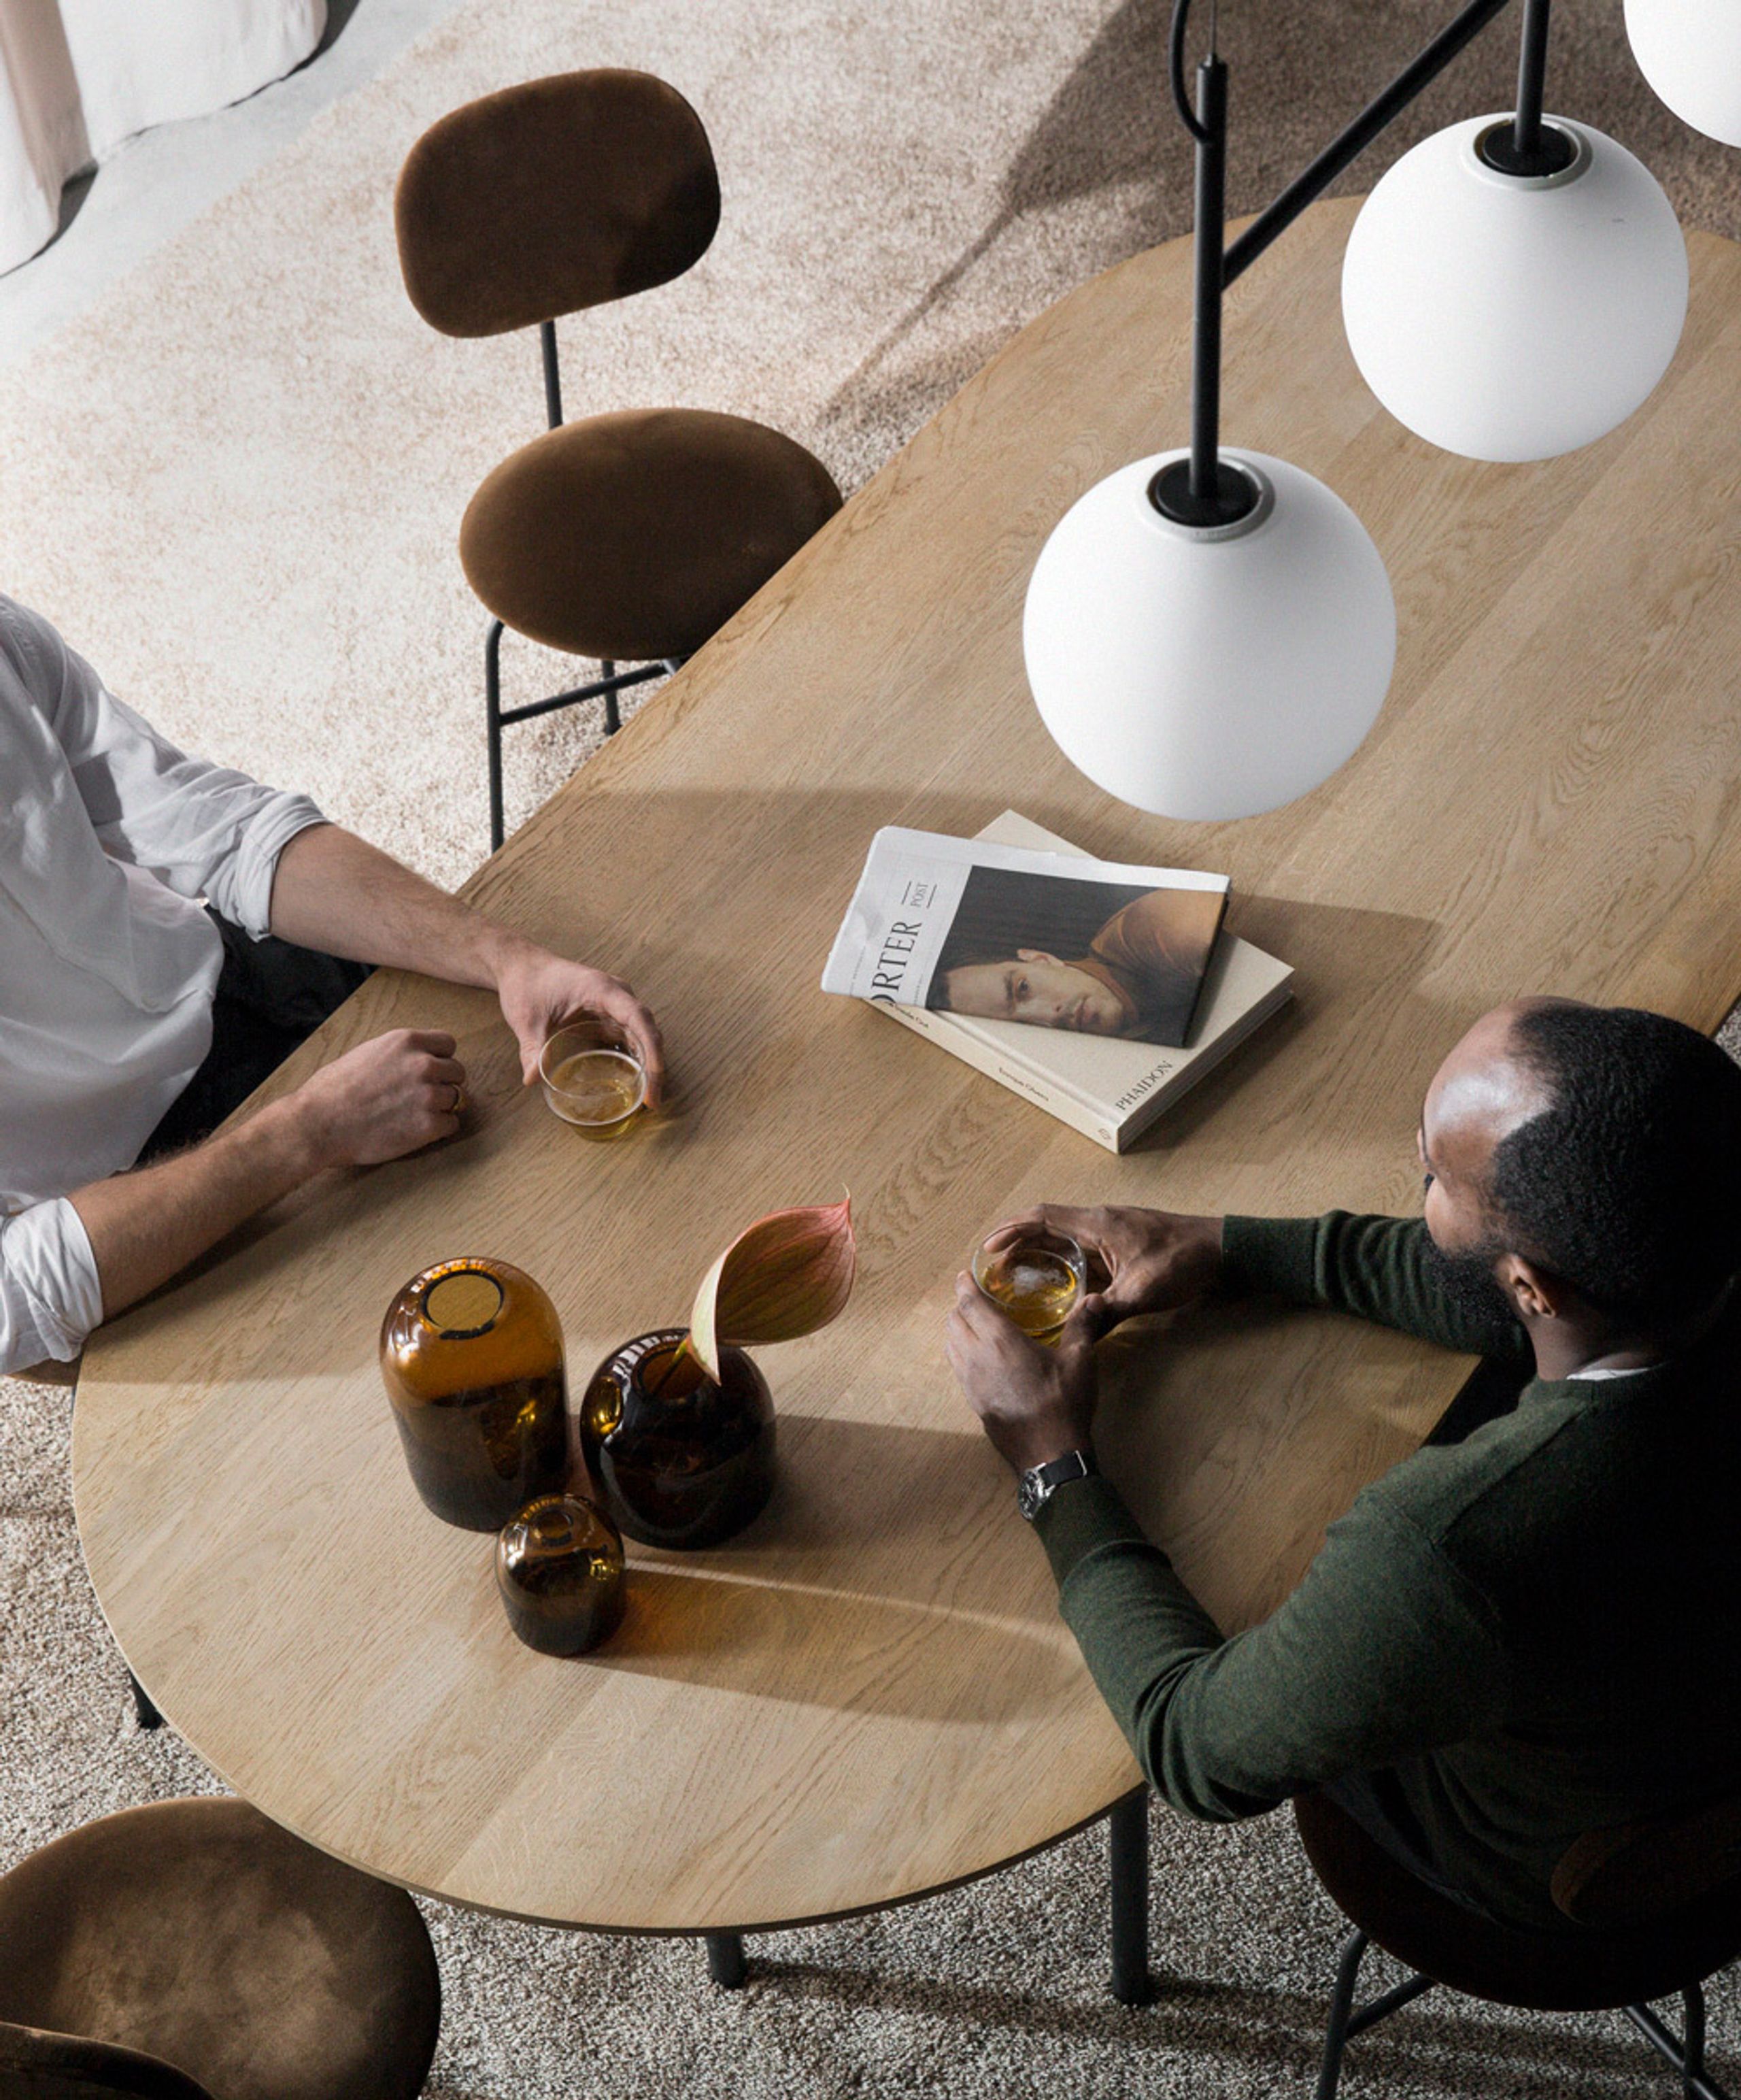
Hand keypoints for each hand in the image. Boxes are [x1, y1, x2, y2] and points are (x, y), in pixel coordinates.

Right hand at [290, 1030, 467, 1168]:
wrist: (318, 1123)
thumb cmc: (335, 1090)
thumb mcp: (369, 1053)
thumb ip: (400, 1054)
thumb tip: (423, 1058)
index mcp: (407, 1041)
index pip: (448, 1044)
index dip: (440, 1059)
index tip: (430, 1072)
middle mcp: (423, 1064)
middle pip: (457, 1072)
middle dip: (443, 1084)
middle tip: (420, 1098)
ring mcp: (429, 1095)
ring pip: (457, 1099)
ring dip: (441, 1108)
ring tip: (413, 1115)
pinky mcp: (429, 1125)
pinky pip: (451, 1124)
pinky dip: (438, 1129)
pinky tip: (416, 1130)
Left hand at [492, 942, 664, 1104]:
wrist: (522, 966)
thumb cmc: (528, 984)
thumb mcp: (527, 1019)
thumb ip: (532, 1049)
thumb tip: (531, 1080)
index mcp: (601, 990)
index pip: (638, 1017)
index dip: (651, 1047)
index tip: (655, 1075)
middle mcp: (616, 996)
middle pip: (647, 1030)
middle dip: (655, 1065)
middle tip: (653, 1100)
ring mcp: (614, 1007)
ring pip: (643, 1035)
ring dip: (649, 1065)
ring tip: (649, 1098)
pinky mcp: (608, 1017)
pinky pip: (631, 1038)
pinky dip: (636, 1059)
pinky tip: (635, 1083)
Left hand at [944, 1271, 1099, 1474]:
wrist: (1050, 1454)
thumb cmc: (1064, 1402)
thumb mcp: (1079, 1360)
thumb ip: (1082, 1325)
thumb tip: (1096, 1299)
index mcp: (999, 1340)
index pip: (970, 1303)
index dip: (964, 1286)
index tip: (965, 1275)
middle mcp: (976, 1357)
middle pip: (954, 1321)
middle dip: (960, 1305)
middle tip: (976, 1299)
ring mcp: (970, 1382)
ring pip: (951, 1345)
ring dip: (958, 1329)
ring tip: (976, 1325)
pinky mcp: (972, 1402)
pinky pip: (957, 1367)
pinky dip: (961, 1352)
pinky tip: (981, 1357)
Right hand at [985, 1204, 1222, 1328]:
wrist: (1221, 1252)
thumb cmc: (1183, 1262)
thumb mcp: (1142, 1291)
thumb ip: (1107, 1312)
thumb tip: (1079, 1332)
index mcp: (1098, 1224)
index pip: (1043, 1218)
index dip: (1012, 1230)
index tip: (989, 1248)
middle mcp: (1100, 1224)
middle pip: (1048, 1227)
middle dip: (1018, 1243)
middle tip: (996, 1269)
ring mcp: (1112, 1235)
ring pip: (1065, 1240)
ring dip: (1040, 1254)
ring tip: (1017, 1277)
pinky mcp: (1123, 1248)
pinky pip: (1084, 1252)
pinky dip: (1064, 1265)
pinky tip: (1058, 1287)